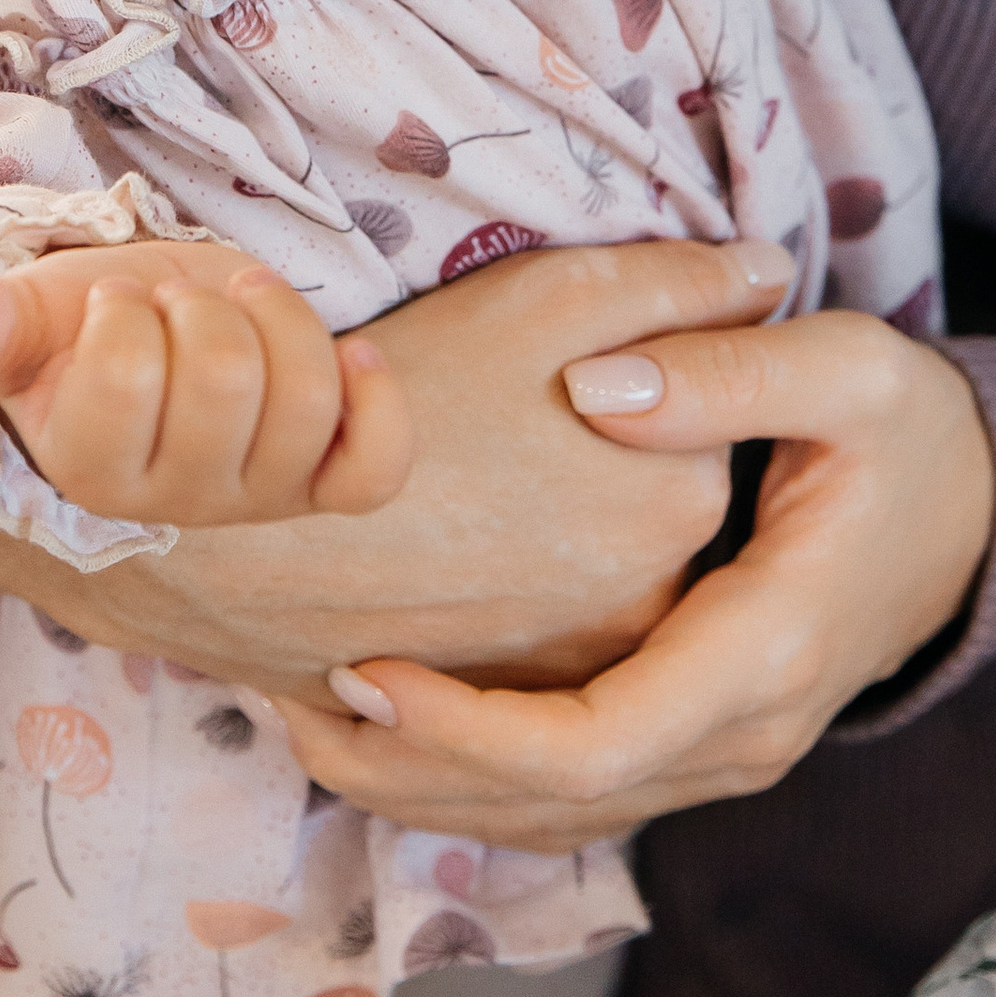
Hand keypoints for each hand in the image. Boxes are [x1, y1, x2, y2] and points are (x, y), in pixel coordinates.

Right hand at [0, 235, 792, 699]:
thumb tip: (776, 272)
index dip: (630, 377)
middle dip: (598, 467)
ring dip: (547, 545)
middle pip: (649, 517)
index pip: (702, 426)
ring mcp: (560, 684)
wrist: (218, 530)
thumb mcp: (544, 296)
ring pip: (587, 593)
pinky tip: (434, 560)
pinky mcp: (483, 724)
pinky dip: (496, 617)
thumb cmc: (381, 391)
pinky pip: (525, 665)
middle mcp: (640, 619)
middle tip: (495, 420)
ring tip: (457, 484)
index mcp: (673, 509)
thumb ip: (678, 281)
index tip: (548, 362)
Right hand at [0, 245, 411, 523]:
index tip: (114, 307)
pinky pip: (377, 467)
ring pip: (305, 402)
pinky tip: (351, 354)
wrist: (148, 334)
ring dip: (278, 318)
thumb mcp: (24, 317)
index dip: (124, 315)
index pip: (126, 380)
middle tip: (178, 305)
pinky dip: (377, 401)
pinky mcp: (323, 479)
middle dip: (203, 307)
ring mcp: (258, 494)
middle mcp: (178, 500)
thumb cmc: (81, 329)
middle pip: (227, 381)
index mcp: (90, 469)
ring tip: (240, 302)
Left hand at [272, 309, 995, 848]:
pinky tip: (388, 736)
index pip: (598, 745)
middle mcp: (743, 735)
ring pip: (554, 821)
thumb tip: (600, 388)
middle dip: (415, 770)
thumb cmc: (909, 432)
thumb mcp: (850, 370)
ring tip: (306, 721)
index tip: (369, 665)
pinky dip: (474, 786)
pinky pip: (574, 802)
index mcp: (767, 652)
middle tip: (297, 698)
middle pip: (553, 803)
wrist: (977, 513)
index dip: (470, 728)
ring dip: (427, 791)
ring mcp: (721, 757)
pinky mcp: (695, 746)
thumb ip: (727, 373)